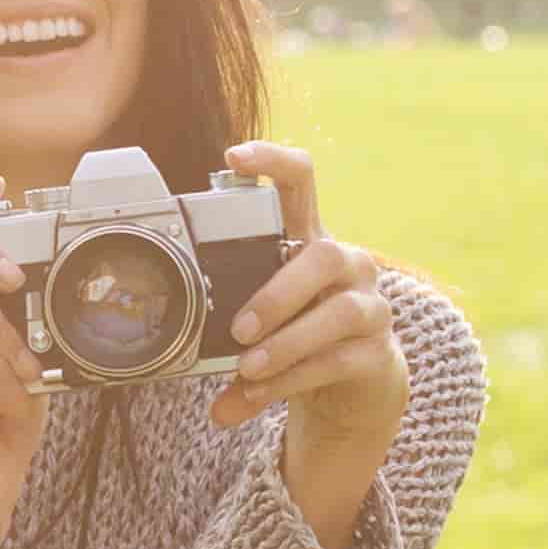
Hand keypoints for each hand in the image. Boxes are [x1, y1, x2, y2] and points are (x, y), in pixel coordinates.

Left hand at [198, 142, 412, 548]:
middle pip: (322, 257)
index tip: (233, 156)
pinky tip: (259, 392)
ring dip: (285, 344)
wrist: (357, 383)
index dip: (272, 160)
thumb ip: (228, 314)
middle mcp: (346, 264)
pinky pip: (337, 361)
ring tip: (247, 369)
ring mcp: (369, 306)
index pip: (301, 181)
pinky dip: (292, 380)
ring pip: (335, 314)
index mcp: (309, 239)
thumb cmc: (300, 332)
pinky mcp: (375, 351)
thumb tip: (171, 341)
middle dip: (277, 293)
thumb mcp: (266, 311)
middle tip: (239, 329)